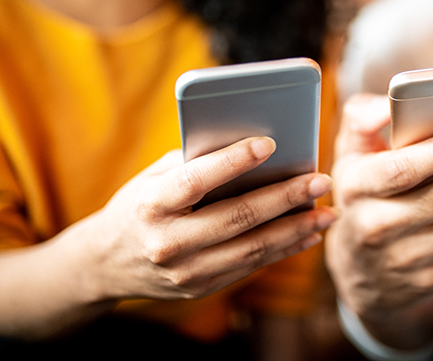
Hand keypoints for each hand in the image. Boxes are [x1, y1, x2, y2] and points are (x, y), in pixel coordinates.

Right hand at [89, 136, 336, 301]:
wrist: (105, 264)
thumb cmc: (137, 206)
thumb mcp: (153, 177)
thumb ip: (194, 163)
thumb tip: (249, 147)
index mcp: (152, 205)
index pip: (197, 180)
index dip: (234, 161)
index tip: (271, 143)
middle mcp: (168, 242)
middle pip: (236, 218)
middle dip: (284, 198)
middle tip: (319, 180)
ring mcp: (185, 273)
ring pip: (251, 249)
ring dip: (295, 230)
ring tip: (327, 211)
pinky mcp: (200, 289)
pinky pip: (249, 268)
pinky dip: (282, 250)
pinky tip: (307, 234)